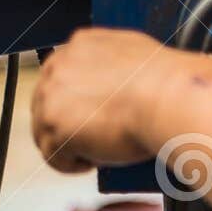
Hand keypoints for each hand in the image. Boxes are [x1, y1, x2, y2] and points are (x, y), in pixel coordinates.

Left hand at [31, 28, 165, 172]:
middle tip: (89, 143)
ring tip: (94, 155)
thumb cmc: (164, 84)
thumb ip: (112, 64)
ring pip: (44, 133)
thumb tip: (115, 84)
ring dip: (67, 148)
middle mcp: (60, 66)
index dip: (72, 105)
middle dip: (64, 127)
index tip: (86, 120)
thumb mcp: (134, 55)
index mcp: (79, 45)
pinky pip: (53, 156)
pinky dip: (71, 165)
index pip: (59, 78)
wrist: (167, 99)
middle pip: (44, 105)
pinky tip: (91, 163)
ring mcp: (53, 96)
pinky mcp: (56, 126)